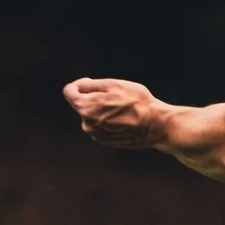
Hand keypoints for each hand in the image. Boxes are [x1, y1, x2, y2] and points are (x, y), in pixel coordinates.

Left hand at [64, 77, 179, 150]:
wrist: (155, 125)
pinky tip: (123, 119)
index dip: (79, 84)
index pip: (69, 91)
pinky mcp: (105, 141)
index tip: (92, 83)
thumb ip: (89, 85)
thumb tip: (78, 86)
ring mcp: (96, 134)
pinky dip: (108, 121)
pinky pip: (100, 126)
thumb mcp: (112, 84)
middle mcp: (86, 123)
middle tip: (114, 96)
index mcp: (84, 107)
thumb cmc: (136, 102)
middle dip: (92, 98)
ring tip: (121, 109)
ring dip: (101, 110)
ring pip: (91, 116)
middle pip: (81, 104)